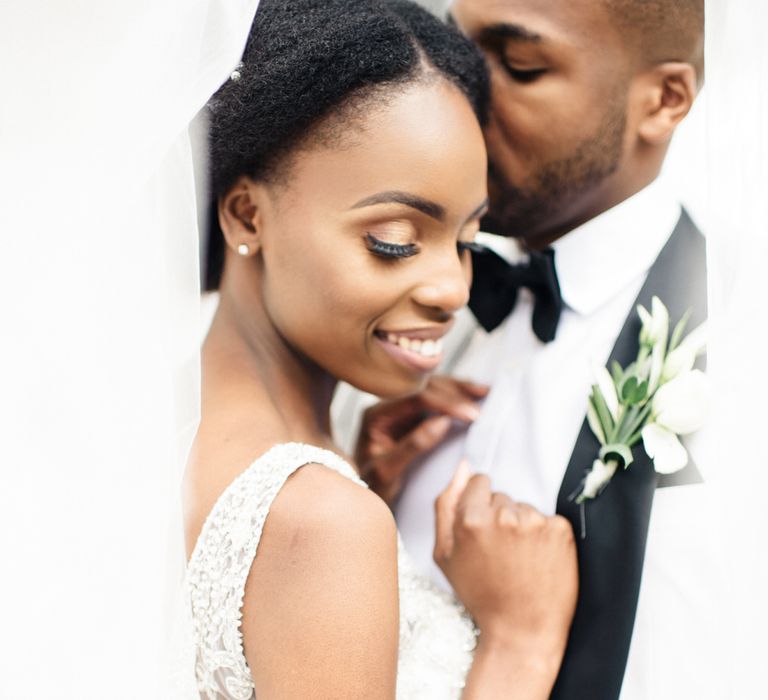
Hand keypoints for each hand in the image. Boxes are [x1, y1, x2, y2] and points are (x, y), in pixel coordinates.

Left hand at [354, 376, 488, 503]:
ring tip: (484, 391)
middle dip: (456, 394)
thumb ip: (413, 446)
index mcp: (376, 414)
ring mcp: (398, 408)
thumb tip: (442, 422)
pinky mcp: (409, 415)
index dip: (446, 403)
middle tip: (481, 407)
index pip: (415, 398)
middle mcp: (386, 405)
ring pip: (432, 388)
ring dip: (458, 389)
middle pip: (425, 387)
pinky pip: (434, 399)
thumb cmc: (372, 487)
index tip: (470, 415)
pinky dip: (455, 396)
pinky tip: (472, 394)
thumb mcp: (388, 472)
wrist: (364, 494)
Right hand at [434, 462, 577, 660]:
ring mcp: (534, 522)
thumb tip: (463, 465)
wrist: (522, 631)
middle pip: (502, 496)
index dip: (479, 506)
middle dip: (499, 517)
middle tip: (500, 554)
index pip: (480, 482)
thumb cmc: (479, 594)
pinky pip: (548, 519)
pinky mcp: (560, 530)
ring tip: (519, 561)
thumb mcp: (446, 554)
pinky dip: (545, 536)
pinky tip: (538, 561)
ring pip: (524, 508)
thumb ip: (446, 504)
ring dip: (522, 527)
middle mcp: (503, 515)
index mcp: (470, 519)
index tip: (484, 531)